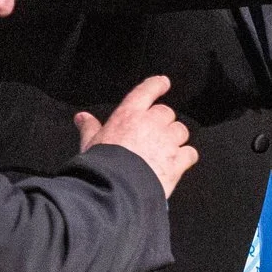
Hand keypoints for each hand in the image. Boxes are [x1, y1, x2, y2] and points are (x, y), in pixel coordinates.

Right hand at [77, 74, 196, 195]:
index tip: (163, 82)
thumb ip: (89, 127)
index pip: (146, 91)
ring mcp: (166, 141)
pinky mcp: (177, 161)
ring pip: (181, 131)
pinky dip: (186, 157)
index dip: (157, 85)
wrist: (116, 189)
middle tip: (153, 136)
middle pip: (167, 113)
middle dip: (163, 123)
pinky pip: (190, 153)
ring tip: (164, 151)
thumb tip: (81, 117)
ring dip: (176, 139)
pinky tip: (178, 164)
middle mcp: (151, 123)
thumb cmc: (101, 165)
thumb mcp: (90, 143)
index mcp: (129, 115)